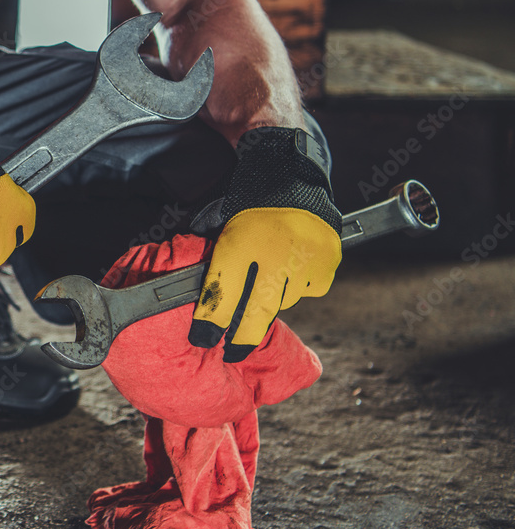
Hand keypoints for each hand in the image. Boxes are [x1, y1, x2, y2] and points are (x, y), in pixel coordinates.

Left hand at [188, 127, 341, 361]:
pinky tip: (292, 264)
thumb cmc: (247, 205)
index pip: (221, 296)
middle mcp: (273, 258)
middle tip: (232, 353)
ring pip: (283, 300)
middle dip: (241, 338)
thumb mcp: (220, 227)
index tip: (202, 340)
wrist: (290, 175)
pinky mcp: (326, 265)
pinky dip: (299, 284)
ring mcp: (304, 263)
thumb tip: (201, 300)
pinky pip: (309, 289)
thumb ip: (214, 263)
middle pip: (255, 313)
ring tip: (270, 274)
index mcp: (239, 246)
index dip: (210, 323)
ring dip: (273, 298)